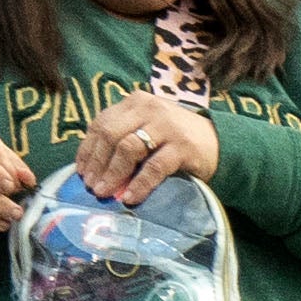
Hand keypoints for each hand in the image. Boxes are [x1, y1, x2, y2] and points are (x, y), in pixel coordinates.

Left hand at [68, 94, 223, 205]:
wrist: (219, 143)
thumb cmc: (176, 140)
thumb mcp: (147, 129)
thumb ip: (124, 138)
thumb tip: (94, 169)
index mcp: (135, 102)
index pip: (101, 123)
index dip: (87, 149)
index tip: (81, 172)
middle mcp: (148, 109)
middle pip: (110, 135)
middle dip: (97, 163)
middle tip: (91, 186)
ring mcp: (166, 126)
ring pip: (128, 149)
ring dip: (113, 174)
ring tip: (105, 193)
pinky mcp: (182, 147)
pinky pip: (154, 167)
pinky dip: (139, 184)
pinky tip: (130, 197)